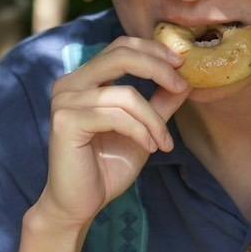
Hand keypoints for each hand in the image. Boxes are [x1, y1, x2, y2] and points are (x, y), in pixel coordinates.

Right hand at [35, 36, 189, 228]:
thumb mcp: (142, 130)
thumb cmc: (106, 168)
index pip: (120, 47)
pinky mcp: (65, 122)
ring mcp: (64, 101)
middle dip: (158, 68)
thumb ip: (159, 104)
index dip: (152, 49)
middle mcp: (69, 84)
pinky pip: (116, 117)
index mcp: (84, 80)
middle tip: (182, 86)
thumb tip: (186, 79)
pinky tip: (150, 148)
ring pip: (125, 94)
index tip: (181, 63)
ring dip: (153, 120)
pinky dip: (140, 132)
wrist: (79, 204)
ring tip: (163, 142)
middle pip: (120, 56)